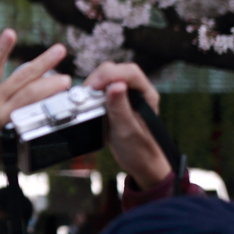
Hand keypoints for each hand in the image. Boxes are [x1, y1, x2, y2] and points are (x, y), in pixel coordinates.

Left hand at [0, 29, 70, 175]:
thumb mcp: (11, 142)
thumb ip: (23, 123)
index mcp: (6, 118)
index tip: (65, 80)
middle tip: (59, 50)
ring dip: (1, 50)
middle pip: (21, 80)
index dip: (50, 87)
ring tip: (10, 32)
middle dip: (43, 64)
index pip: (33, 97)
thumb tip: (41, 107)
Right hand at [85, 61, 170, 190]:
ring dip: (94, 85)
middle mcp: (137, 91)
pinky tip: (88, 103)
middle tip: (86, 94)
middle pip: (116, 71)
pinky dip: (92, 93)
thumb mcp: (127, 130)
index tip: (94, 87)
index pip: (130, 72)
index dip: (110, 75)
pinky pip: (102, 89)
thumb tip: (116, 85)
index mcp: (147, 94)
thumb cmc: (139, 149)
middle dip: (99, 78)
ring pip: (107, 78)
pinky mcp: (115, 101)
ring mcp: (126, 95)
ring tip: (86, 100)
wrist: (140, 163)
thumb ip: (120, 107)